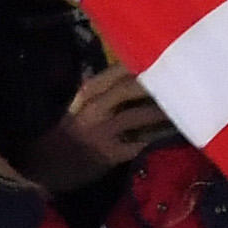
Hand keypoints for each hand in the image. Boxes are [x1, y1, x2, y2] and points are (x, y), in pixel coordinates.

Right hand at [23, 67, 173, 192]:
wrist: (40, 169)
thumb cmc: (64, 136)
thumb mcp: (77, 107)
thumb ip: (100, 91)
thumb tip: (129, 70)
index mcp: (85, 94)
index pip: (115, 71)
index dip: (142, 63)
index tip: (167, 57)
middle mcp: (92, 109)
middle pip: (128, 88)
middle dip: (156, 84)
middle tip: (184, 80)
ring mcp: (100, 133)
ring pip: (136, 115)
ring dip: (163, 111)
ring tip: (187, 105)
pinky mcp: (109, 154)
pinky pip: (140, 144)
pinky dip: (159, 138)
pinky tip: (178, 134)